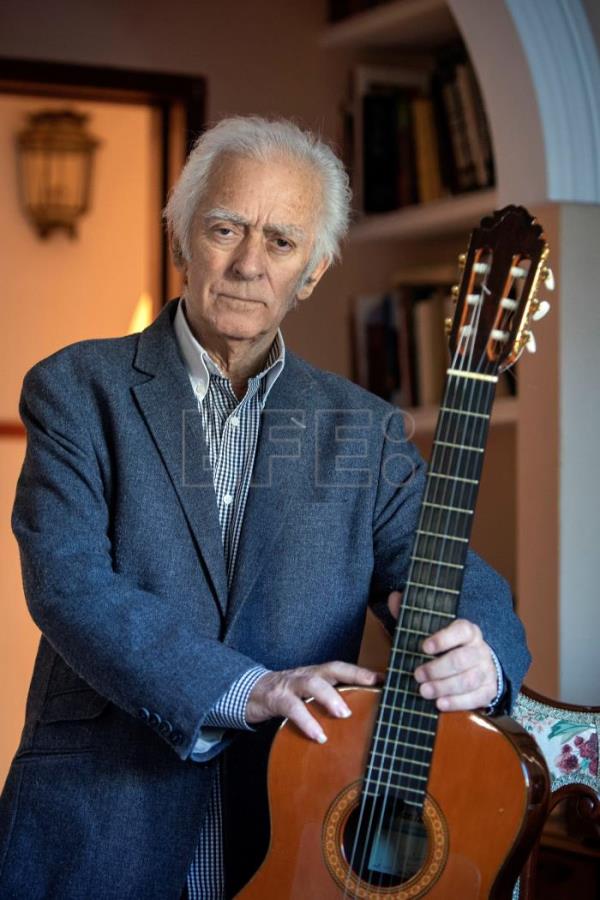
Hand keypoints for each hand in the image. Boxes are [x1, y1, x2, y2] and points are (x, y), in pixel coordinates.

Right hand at [246, 662, 381, 742]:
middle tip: (370, 688)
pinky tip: (318, 736)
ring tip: (344, 713)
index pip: (342, 668)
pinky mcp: (276, 699)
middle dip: (352, 676)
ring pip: (311, 684)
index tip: (384, 678)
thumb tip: (360, 715)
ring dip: (329, 697)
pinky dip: (306, 722)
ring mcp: (290, 685)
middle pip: (330, 669)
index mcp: (316, 674)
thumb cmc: (288, 696)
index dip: (362, 671)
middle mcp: (306, 675)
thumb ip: (328, 698)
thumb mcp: (308, 694)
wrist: (250, 693)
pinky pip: (292, 708)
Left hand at [387, 591, 497, 710]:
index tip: (424, 647)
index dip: (444, 638)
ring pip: (468, 679)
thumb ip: (412, 615)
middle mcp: (480, 649)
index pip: (461, 630)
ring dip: (444, 687)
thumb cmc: (447, 647)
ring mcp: (486, 670)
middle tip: (417, 675)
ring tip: (424, 691)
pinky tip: (440, 703)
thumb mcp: (431, 630)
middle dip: (438, 669)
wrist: (476, 664)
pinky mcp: (488, 690)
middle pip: (462, 659)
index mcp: (468, 631)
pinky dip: (457, 702)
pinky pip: (476, 698)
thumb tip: (395, 597)